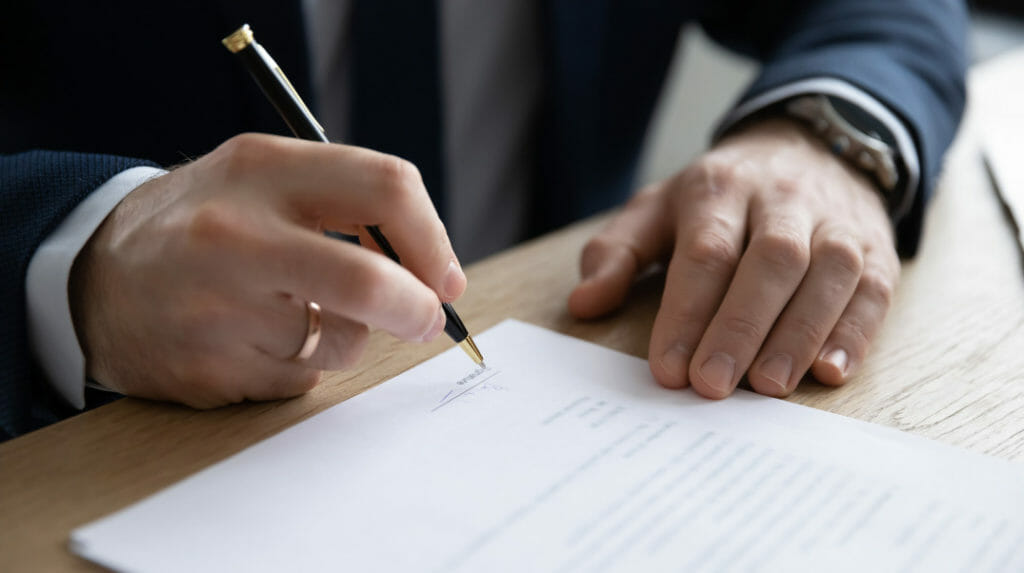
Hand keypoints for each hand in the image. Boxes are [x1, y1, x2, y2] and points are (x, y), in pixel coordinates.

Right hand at [69, 133, 464, 407]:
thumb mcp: (263, 180)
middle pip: (372, 282)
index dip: (433, 238)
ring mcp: (218, 308)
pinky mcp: (210, 370)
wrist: (93, 278)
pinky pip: (303, 380)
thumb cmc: (203, 226)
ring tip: (292, 314)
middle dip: (418, 310)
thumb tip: (433, 270)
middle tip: (426, 319)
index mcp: (261, 168)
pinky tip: (255, 341)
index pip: (387, 187)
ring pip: (344, 341)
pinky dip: (302, 366)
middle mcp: (236, 235)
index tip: (444, 274)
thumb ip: (346, 204)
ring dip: (346, 337)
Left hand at [569, 118, 899, 397]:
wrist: (807, 147)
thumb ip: (617, 253)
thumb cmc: (718, 197)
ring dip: (800, 334)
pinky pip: (873, 288)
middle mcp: (783, 199)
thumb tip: (583, 303)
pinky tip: (830, 372)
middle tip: (713, 385)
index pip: (706, 252)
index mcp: (720, 188)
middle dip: (741, 326)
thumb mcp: (657, 209)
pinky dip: (856, 332)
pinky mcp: (875, 247)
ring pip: (829, 272)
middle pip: (770, 260)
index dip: (688, 312)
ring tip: (768, 386)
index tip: (669, 368)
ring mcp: (835, 221)